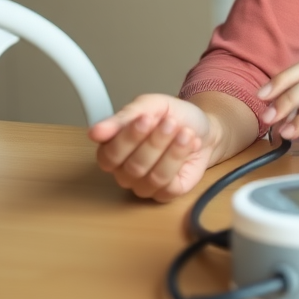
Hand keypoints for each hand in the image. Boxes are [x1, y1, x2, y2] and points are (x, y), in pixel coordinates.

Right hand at [88, 94, 214, 201]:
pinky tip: (190, 143)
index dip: (128, 138)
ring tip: (185, 132)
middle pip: (133, 167)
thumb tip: (95, 132)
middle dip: (155, 142)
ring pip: (153, 177)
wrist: (203, 126)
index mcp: (113, 149)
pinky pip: (169, 185)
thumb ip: (124, 117)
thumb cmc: (172, 116)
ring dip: (172, 151)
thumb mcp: (150, 105)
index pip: (109, 154)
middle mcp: (125, 171)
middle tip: (170, 123)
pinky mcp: (166, 193)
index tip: (146, 118)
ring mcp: (144, 185)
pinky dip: (181, 160)